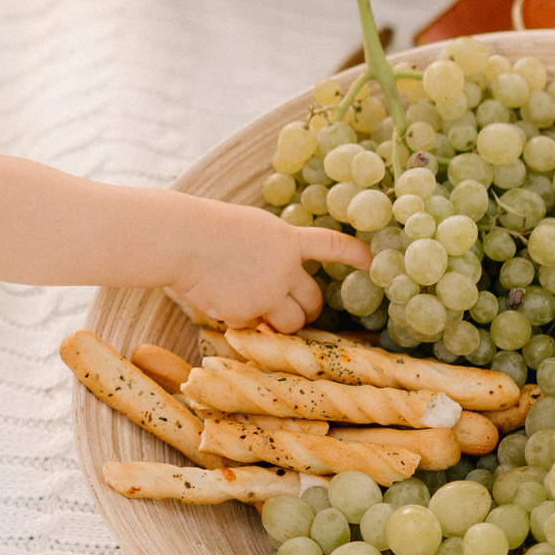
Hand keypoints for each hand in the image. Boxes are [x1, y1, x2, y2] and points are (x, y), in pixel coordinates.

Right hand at [168, 197, 370, 332]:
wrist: (182, 239)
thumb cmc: (206, 227)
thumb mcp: (249, 228)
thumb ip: (270, 250)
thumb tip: (278, 279)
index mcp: (286, 239)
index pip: (331, 245)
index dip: (354, 255)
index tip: (372, 261)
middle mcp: (285, 268)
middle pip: (313, 300)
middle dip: (309, 311)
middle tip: (298, 313)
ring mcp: (268, 293)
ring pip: (290, 324)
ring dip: (278, 325)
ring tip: (257, 315)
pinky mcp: (246, 314)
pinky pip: (251, 327)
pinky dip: (238, 321)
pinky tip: (217, 302)